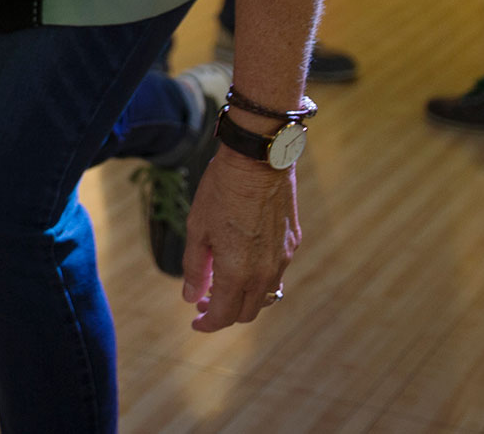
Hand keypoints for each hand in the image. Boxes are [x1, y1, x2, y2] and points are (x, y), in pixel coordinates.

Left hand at [180, 149, 300, 331]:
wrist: (258, 160)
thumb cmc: (221, 190)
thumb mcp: (198, 228)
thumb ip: (195, 268)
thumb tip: (191, 298)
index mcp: (238, 272)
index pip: (224, 316)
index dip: (208, 324)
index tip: (196, 322)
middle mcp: (265, 272)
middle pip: (247, 312)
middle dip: (225, 314)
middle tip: (205, 302)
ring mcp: (283, 258)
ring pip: (265, 295)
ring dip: (244, 298)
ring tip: (224, 284)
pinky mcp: (292, 243)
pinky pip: (277, 273)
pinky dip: (259, 278)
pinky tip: (244, 260)